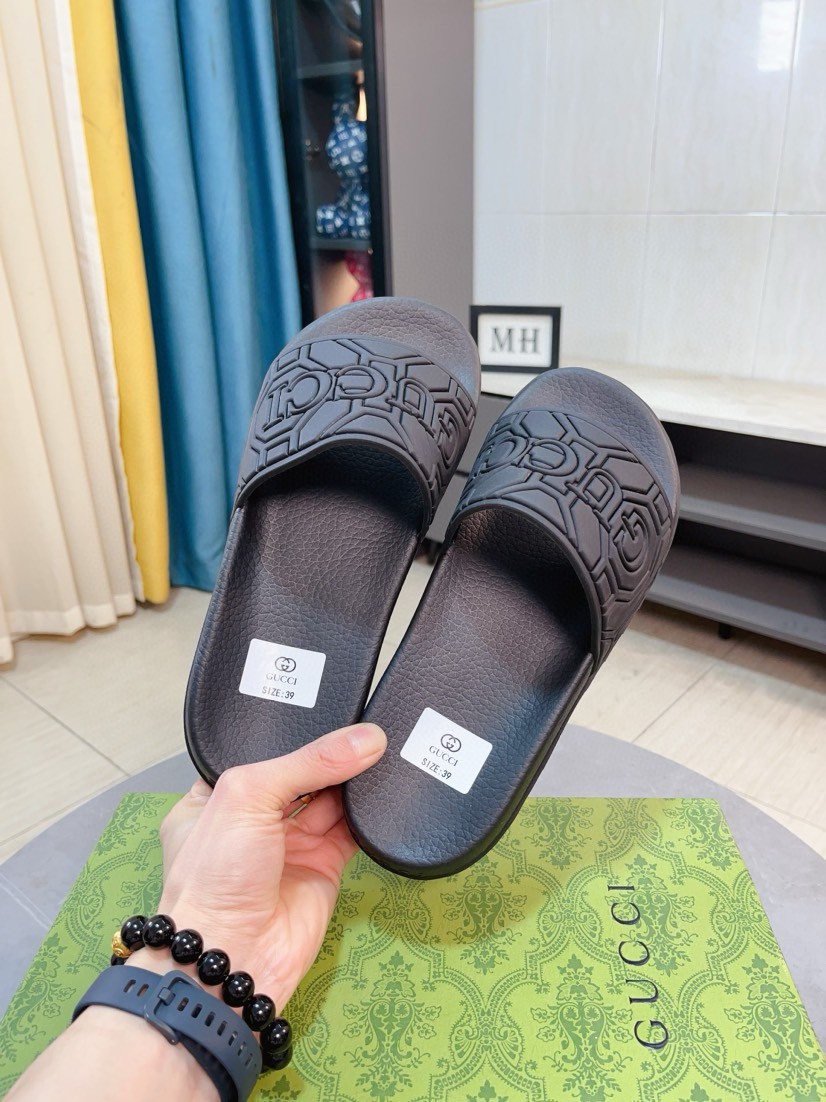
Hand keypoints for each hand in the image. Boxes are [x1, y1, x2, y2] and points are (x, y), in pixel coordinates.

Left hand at [127, 723, 386, 1012]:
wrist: (234, 958)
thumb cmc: (215, 876)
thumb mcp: (249, 796)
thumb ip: (308, 762)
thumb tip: (366, 738)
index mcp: (217, 794)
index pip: (261, 749)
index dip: (292, 729)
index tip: (329, 702)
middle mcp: (255, 816)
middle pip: (302, 770)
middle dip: (331, 751)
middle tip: (367, 720)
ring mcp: (291, 841)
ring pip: (332, 795)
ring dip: (355, 775)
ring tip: (384, 743)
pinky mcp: (325, 864)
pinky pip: (353, 829)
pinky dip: (369, 810)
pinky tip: (385, 783)